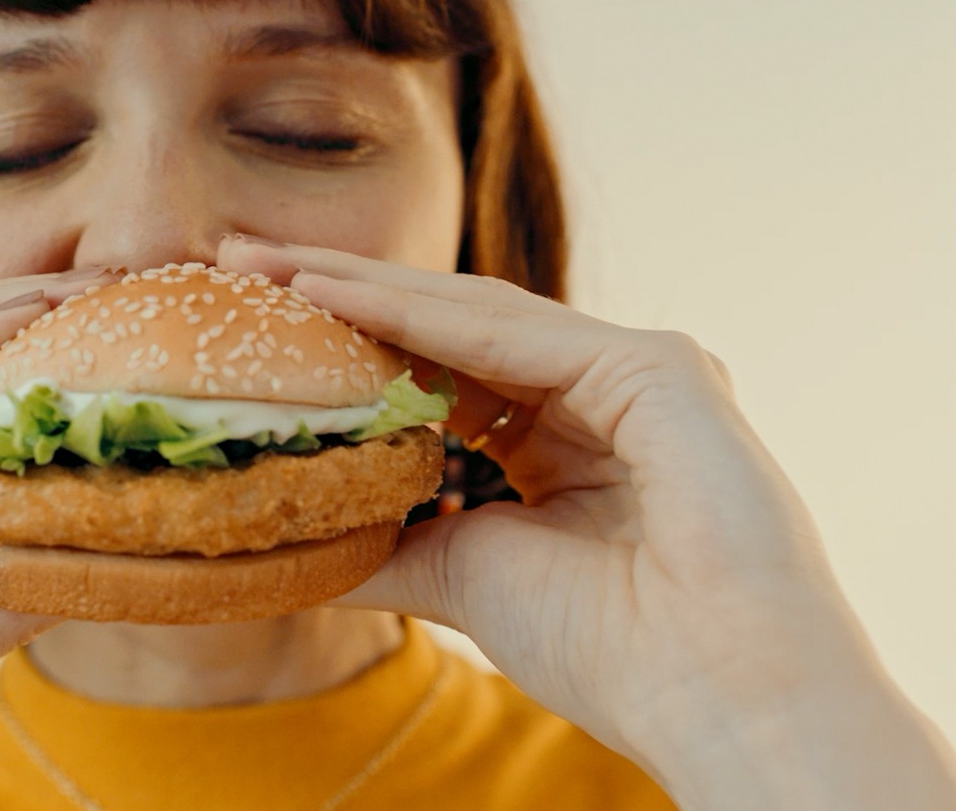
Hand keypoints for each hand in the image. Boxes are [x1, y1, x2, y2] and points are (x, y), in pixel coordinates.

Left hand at [220, 237, 955, 810]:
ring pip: (474, 317)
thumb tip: (297, 541)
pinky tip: (337, 295)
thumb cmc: (612, 650)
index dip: (348, 342)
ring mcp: (634, 370)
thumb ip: (390, 545)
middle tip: (241, 259)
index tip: (258, 321)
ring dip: (364, 288)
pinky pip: (517, 336)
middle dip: (340, 292)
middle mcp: (599, 389)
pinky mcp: (658, 367)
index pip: (438, 368)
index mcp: (564, 436)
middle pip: (447, 326)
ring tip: (268, 266)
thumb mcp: (463, 578)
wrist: (714, 696)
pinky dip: (422, 317)